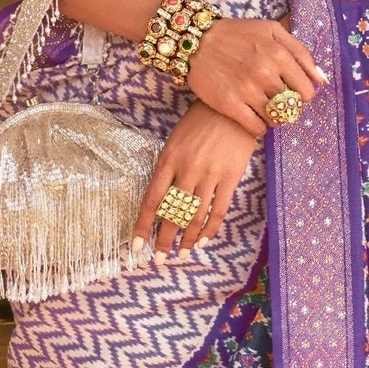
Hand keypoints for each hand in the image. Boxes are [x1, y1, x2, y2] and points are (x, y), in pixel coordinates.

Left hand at [135, 103, 261, 256]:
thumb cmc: (199, 122)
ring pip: (195, 216)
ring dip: (187, 239)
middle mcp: (187, 170)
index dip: (143, 226)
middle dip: (164, 240)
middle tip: (159, 259)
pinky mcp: (231, 178)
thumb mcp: (174, 141)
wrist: (233, 108)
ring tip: (182, 254)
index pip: (151, 200)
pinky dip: (210, 229)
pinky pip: (218, 210)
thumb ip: (167, 170)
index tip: (135, 246)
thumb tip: (160, 203)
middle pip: (173, 214)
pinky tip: (203, 240)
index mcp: (168, 159)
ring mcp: (210, 175)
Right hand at [186, 15, 323, 138]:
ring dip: (275, 118)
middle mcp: (265, 73)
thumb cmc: (236, 34)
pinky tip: (255, 120)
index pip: (307, 89)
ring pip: (276, 118)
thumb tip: (320, 78)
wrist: (196, 40)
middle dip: (289, 106)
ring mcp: (247, 90)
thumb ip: (299, 51)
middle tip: (279, 102)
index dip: (303, 95)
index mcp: (278, 54)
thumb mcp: (271, 30)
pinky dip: (259, 128)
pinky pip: (256, 128)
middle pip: (292, 105)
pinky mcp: (230, 104)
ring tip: (267, 111)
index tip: (295, 94)